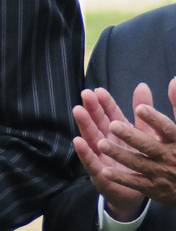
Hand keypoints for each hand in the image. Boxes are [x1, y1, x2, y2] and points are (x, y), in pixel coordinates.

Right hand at [72, 87, 145, 221]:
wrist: (137, 194)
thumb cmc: (138, 161)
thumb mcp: (143, 135)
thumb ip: (142, 113)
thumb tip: (142, 86)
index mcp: (118, 133)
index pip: (110, 115)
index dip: (104, 103)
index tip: (99, 90)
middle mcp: (106, 142)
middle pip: (98, 123)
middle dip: (91, 108)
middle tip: (85, 94)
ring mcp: (101, 157)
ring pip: (92, 138)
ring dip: (84, 125)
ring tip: (78, 110)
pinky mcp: (100, 174)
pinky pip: (91, 162)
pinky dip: (85, 152)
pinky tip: (78, 141)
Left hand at [101, 79, 175, 207]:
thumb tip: (173, 80)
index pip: (168, 129)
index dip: (155, 119)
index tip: (139, 108)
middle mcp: (169, 157)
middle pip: (148, 146)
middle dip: (131, 136)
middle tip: (112, 125)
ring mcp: (160, 174)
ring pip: (138, 163)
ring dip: (119, 154)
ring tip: (100, 143)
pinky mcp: (153, 188)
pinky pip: (135, 183)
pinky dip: (121, 178)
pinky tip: (104, 170)